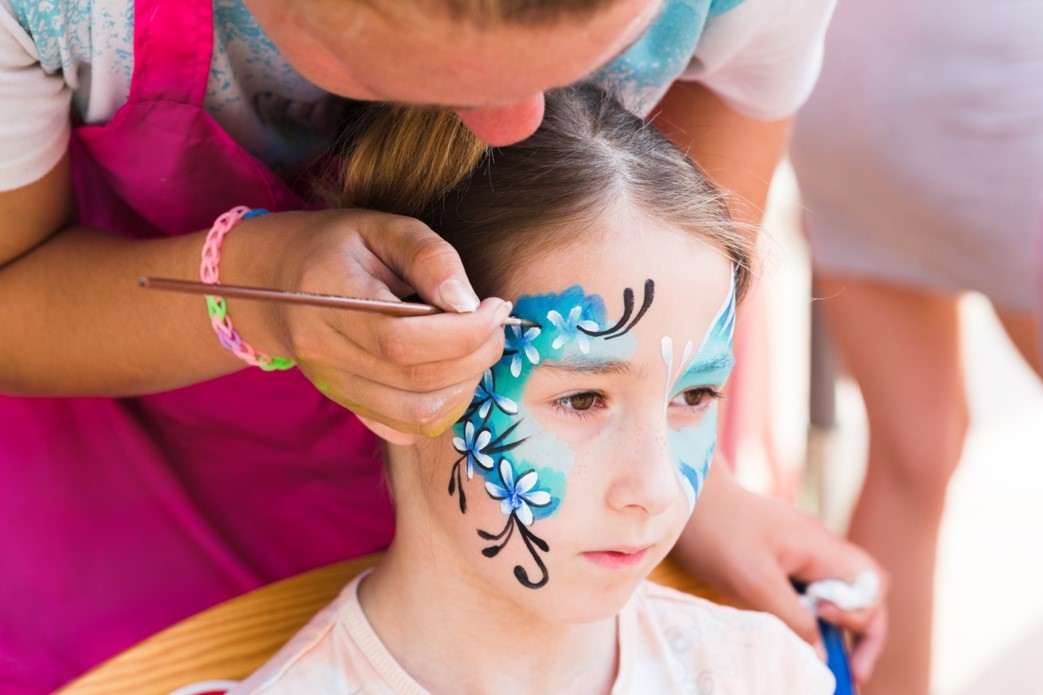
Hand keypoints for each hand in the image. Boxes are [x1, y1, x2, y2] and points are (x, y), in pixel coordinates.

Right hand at [231, 208, 510, 438]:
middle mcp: (324, 351)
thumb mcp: (385, 227)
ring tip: (476, 347)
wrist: (278, 283)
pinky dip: (443, 407)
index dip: (462, 332)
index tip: (495, 307)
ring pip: (417, 415)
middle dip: (476, 356)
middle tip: (495, 324)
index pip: (401, 338)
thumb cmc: (341, 247)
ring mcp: (334, 387)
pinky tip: (449, 371)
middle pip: (416, 380)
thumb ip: (429, 256)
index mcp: (328, 296)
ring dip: (466, 385)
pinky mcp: (348, 406)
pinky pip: (406, 429)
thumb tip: (468, 302)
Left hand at [672, 463, 887, 683]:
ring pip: (836, 590)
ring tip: (824, 658)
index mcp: (820, 546)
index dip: (860, 615)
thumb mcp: (754, 583)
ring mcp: (801, 545)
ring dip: (834, 625)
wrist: (685, 496)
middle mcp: (818, 544)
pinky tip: (794, 628)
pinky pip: (810, 585)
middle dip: (861, 631)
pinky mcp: (780, 550)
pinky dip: (811, 611)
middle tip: (850, 670)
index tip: (825, 622)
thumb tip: (824, 657)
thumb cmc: (716, 534)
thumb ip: (794, 619)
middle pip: (862, 590)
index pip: (871, 585)